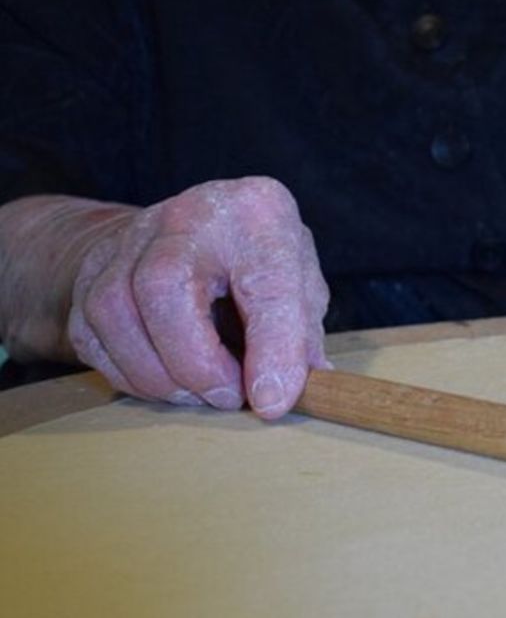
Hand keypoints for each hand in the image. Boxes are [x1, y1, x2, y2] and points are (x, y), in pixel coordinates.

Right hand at [66, 177, 328, 417]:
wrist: (194, 228)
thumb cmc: (259, 262)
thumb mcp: (300, 287)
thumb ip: (301, 337)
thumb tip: (294, 394)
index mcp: (258, 215)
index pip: (266, 283)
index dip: (273, 349)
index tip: (272, 402)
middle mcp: (187, 216)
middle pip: (163, 286)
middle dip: (195, 363)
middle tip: (228, 398)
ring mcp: (130, 238)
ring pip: (115, 311)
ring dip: (158, 374)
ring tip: (198, 395)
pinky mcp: (93, 271)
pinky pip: (91, 334)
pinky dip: (128, 374)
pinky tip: (165, 383)